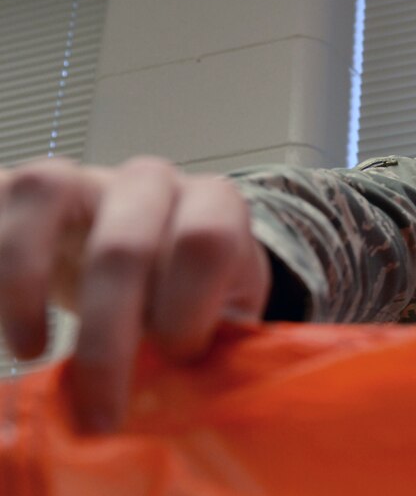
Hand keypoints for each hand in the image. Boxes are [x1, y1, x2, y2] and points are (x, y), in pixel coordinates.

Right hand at [0, 156, 270, 431]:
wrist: (152, 269)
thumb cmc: (191, 297)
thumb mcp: (222, 322)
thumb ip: (216, 351)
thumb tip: (188, 401)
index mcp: (215, 207)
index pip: (207, 239)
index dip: (190, 305)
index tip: (176, 359)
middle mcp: (154, 181)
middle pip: (124, 244)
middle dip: (108, 338)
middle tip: (101, 411)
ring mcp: (87, 177)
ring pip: (47, 195)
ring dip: (26, 282)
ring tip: (29, 351)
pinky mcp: (27, 189)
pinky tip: (5, 327)